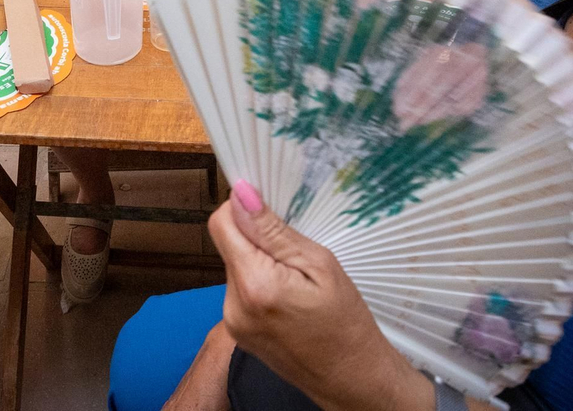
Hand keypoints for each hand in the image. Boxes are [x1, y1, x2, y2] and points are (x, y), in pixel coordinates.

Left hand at [211, 181, 407, 404]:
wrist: (351, 378)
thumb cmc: (347, 324)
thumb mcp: (320, 265)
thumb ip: (274, 231)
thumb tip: (241, 194)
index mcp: (255, 284)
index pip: (221, 223)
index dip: (243, 209)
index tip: (270, 211)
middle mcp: (233, 305)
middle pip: (229, 244)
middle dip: (258, 239)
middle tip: (297, 255)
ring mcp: (231, 322)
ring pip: (235, 265)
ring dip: (259, 261)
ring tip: (296, 280)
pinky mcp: (236, 331)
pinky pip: (240, 289)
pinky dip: (259, 283)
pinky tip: (288, 297)